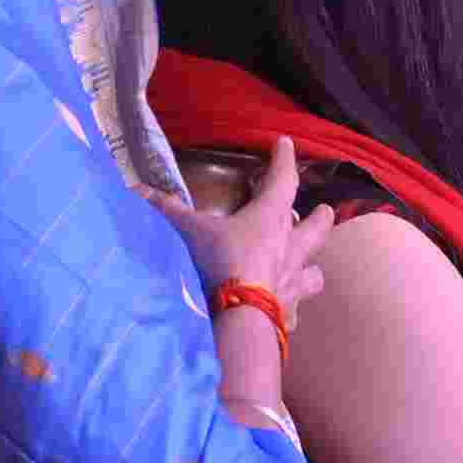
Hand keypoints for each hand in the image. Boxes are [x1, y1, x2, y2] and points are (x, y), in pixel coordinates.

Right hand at [160, 158, 343, 315]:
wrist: (239, 318)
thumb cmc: (220, 263)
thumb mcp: (190, 232)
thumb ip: (167, 211)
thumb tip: (137, 191)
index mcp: (270, 218)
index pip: (283, 180)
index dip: (284, 159)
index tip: (286, 143)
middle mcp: (291, 247)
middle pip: (317, 226)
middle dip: (320, 216)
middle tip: (325, 210)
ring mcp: (294, 282)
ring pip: (316, 272)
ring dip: (312, 267)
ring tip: (308, 268)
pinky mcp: (291, 313)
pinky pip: (296, 310)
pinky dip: (291, 308)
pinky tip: (284, 312)